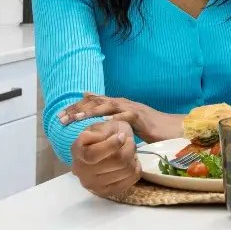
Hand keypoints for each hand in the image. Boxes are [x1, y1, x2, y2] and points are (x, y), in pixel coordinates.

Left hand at [58, 93, 180, 141]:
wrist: (171, 128)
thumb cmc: (148, 127)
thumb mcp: (125, 122)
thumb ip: (111, 117)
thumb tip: (96, 120)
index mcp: (117, 104)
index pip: (92, 102)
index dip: (75, 107)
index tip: (59, 116)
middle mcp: (122, 103)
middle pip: (96, 102)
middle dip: (77, 109)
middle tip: (61, 118)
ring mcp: (131, 109)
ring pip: (108, 106)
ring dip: (91, 111)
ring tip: (77, 117)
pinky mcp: (141, 117)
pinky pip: (127, 116)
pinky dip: (116, 118)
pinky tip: (106, 122)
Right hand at [70, 119, 139, 197]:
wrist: (104, 147)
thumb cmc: (103, 134)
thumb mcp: (102, 125)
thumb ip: (102, 131)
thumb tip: (104, 138)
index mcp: (77, 151)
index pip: (93, 154)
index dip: (111, 145)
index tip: (121, 136)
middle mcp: (81, 171)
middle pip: (116, 162)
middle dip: (129, 147)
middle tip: (130, 141)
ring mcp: (93, 184)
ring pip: (126, 170)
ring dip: (133, 157)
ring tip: (130, 150)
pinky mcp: (106, 192)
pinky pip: (130, 181)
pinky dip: (136, 168)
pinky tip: (131, 161)